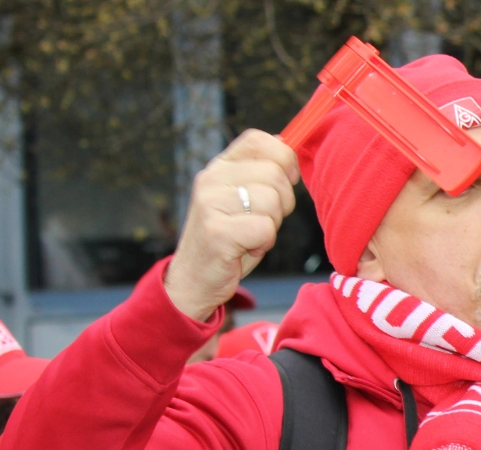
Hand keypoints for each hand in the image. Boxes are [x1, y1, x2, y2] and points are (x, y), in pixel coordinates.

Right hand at [164, 129, 299, 322]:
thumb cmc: (229, 239)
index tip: (285, 180)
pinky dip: (264, 243)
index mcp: (220, 167)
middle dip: (283, 202)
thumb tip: (285, 143)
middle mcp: (211, 179)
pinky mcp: (216, 232)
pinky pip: (265, 229)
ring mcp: (210, 204)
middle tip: (264, 220)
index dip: (283, 158)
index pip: (258, 140)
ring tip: (251, 235)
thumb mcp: (243, 199)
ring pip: (273, 202)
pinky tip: (246, 248)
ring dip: (272, 225)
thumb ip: (261, 174)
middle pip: (275, 174)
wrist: (194, 279)